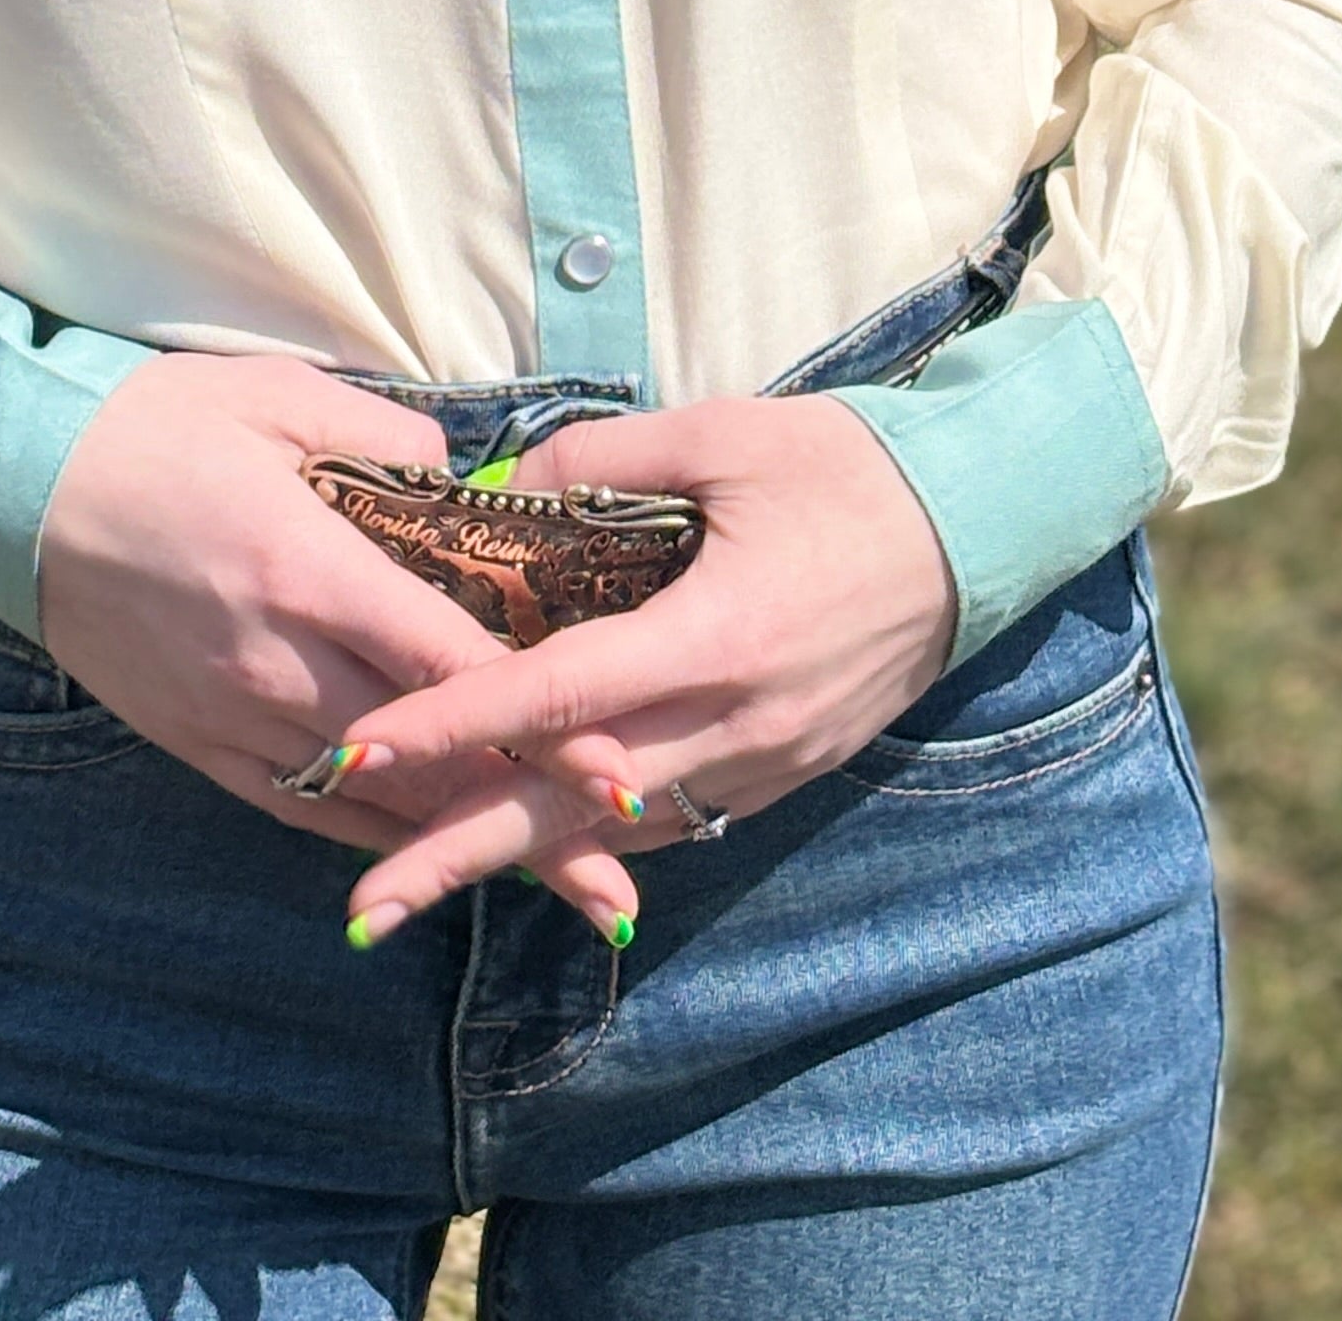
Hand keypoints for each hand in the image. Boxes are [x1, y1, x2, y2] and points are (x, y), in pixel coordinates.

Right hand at [34, 352, 640, 929]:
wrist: (14, 484)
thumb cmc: (151, 425)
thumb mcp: (276, 398)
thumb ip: (385, 437)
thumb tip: (461, 472)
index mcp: (309, 573)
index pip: (450, 671)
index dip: (543, 727)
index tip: (618, 771)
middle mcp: (278, 665)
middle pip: (425, 764)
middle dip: (526, 817)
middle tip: (617, 866)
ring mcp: (234, 716)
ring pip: (368, 802)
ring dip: (458, 842)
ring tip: (546, 881)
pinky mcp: (197, 743)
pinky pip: (298, 808)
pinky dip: (369, 829)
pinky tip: (425, 849)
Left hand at [325, 394, 957, 941]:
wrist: (979, 526)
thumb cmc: (846, 467)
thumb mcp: (722, 433)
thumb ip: (603, 461)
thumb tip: (502, 486)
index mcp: (716, 636)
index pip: (558, 697)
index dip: (455, 725)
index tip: (363, 749)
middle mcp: (736, 723)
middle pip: (574, 806)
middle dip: (462, 855)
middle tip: (363, 908)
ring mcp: (766, 761)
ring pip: (623, 827)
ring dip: (524, 854)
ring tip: (420, 876)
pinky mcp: (786, 771)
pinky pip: (678, 815)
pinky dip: (601, 828)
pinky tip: (538, 832)